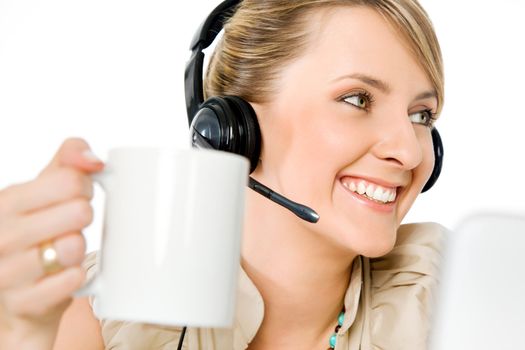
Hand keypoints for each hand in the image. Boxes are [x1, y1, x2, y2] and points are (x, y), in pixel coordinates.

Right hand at [0, 138, 103, 348]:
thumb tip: (93, 159)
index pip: (69, 180)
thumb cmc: (35, 232)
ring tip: (65, 249)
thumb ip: (67, 162)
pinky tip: (65, 273)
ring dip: (79, 248)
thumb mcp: (42, 190)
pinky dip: (77, 276)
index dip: (84, 187)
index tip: (76, 196)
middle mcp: (1, 235)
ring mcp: (8, 272)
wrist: (18, 291)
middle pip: (78, 211)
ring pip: (75, 247)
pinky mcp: (24, 302)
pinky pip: (72, 281)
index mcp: (6, 202)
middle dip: (83, 217)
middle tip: (71, 224)